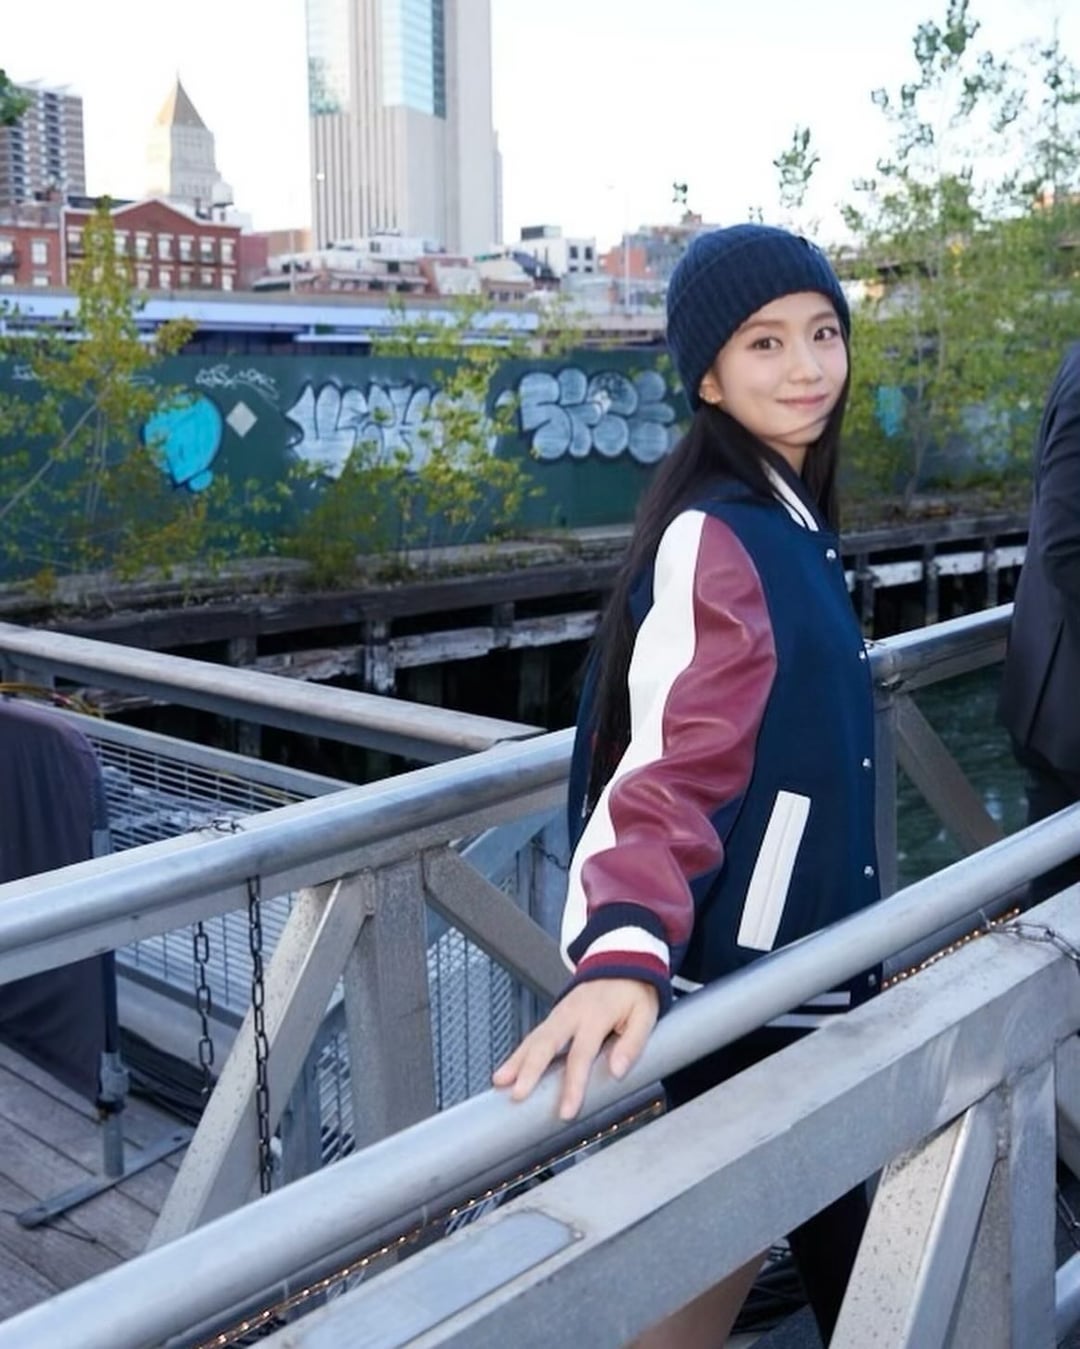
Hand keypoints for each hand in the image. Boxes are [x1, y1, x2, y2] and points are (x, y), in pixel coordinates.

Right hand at [492, 978, 659, 1120]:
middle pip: (546, 1043)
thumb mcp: (645, 1014)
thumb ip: (633, 1043)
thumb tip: (617, 1072)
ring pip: (534, 1038)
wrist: (623, 961)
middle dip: (530, 1070)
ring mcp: (560, 1013)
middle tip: (517, 1094)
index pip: (581, 1054)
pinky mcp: (555, 1017)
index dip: (573, 1084)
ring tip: (500, 1082)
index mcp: (596, 1014)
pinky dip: (519, 1053)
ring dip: (516, 1060)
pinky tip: (506, 1071)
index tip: (566, 1111)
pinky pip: (534, 1036)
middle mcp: (572, 1013)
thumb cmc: (634, 993)